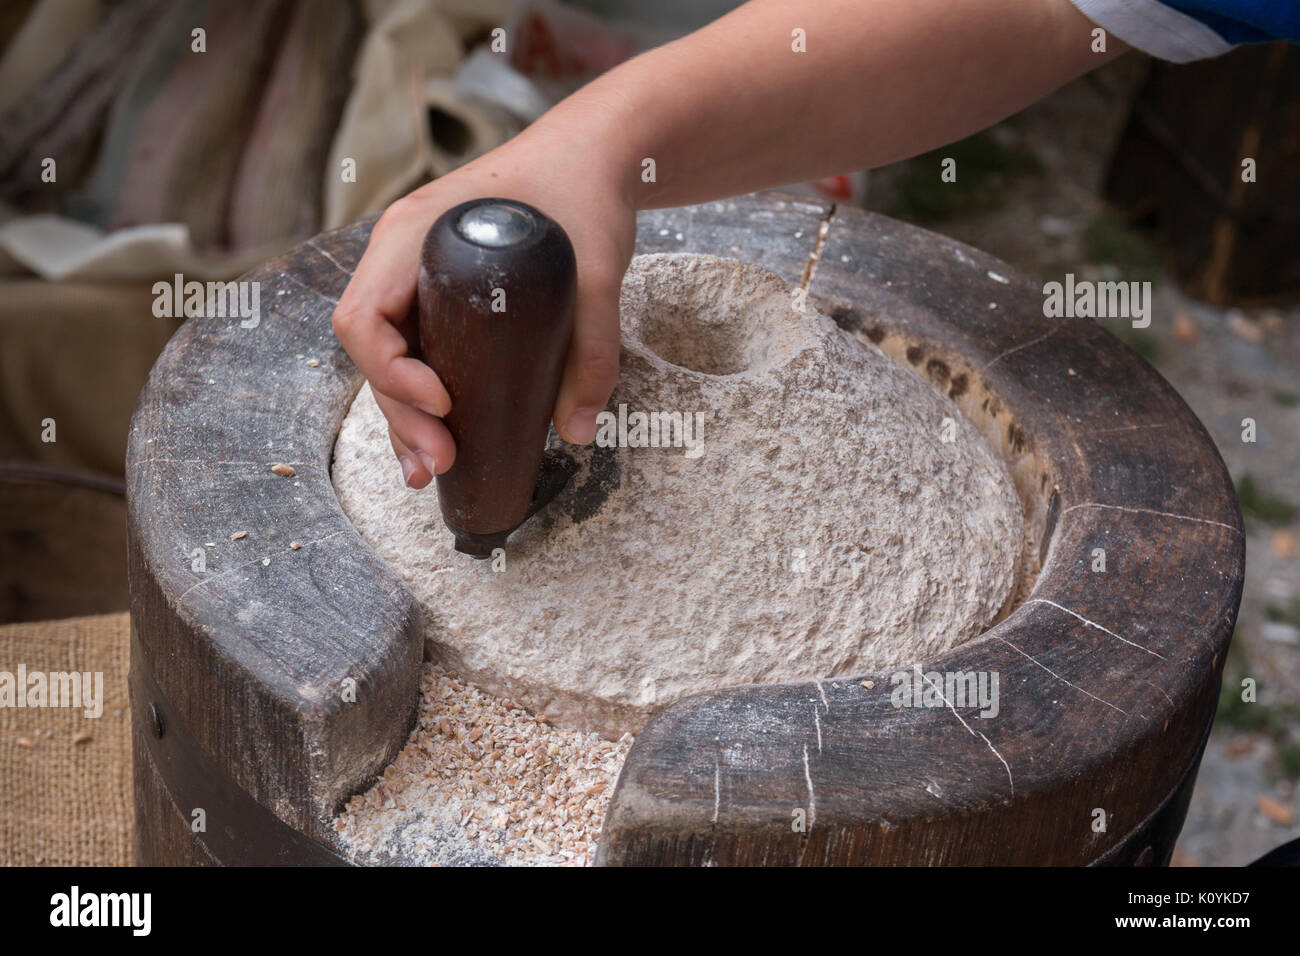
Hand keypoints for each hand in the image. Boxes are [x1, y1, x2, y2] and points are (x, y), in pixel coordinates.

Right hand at [331, 128, 635, 488]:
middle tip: (440, 462)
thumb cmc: (583, 194)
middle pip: (371, 348)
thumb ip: (595, 350)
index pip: (364, 315)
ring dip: (402, 417)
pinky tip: (438, 439)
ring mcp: (417, 276)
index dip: (391, 370)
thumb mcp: (598, 273)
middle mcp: (401, 256)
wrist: (595, 158)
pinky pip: (415, 349)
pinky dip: (420, 397)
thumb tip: (579, 431)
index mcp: (414, 235)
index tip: (443, 404)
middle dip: (399, 413)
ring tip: (428, 471)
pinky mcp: (442, 296)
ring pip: (389, 356)